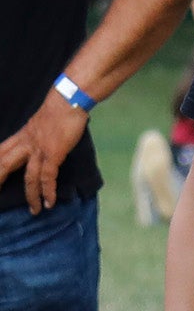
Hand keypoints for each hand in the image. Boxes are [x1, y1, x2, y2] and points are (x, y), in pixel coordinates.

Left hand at [0, 90, 89, 212]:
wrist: (69, 99)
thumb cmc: (59, 108)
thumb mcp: (40, 121)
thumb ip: (36, 133)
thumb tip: (40, 140)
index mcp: (22, 136)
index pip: (0, 152)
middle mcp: (26, 144)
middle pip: (4, 165)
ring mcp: (39, 149)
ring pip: (29, 177)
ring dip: (31, 196)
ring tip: (35, 211)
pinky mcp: (54, 153)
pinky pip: (48, 177)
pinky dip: (48, 191)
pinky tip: (50, 202)